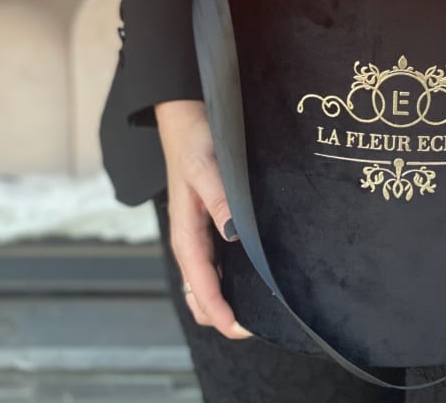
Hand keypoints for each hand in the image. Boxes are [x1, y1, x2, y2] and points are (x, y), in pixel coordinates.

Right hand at [155, 99, 252, 338]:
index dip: (220, 312)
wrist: (184, 115)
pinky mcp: (209, 220)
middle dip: (224, 313)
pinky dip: (230, 276)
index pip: (200, 286)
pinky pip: (216, 260)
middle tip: (260, 322)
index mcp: (186, 232)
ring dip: (228, 296)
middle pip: (202, 292)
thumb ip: (219, 200)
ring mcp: (200, 231)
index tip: (242, 330)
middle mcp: (191, 238)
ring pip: (209, 279)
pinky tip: (253, 273)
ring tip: (260, 306)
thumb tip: (234, 234)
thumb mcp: (205, 167)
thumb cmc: (192, 139)